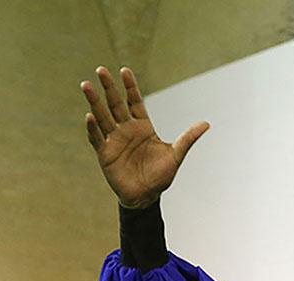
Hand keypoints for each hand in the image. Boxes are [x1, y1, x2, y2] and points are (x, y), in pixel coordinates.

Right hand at [81, 66, 209, 208]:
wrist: (146, 197)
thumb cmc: (160, 176)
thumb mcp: (176, 155)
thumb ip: (188, 138)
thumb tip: (206, 124)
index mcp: (143, 127)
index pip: (135, 102)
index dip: (130, 87)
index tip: (124, 70)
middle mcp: (126, 130)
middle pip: (116, 104)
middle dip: (109, 88)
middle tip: (101, 70)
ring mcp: (114, 140)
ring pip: (103, 117)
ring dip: (94, 102)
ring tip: (86, 85)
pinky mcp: (105, 154)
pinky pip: (97, 138)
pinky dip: (93, 128)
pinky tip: (90, 116)